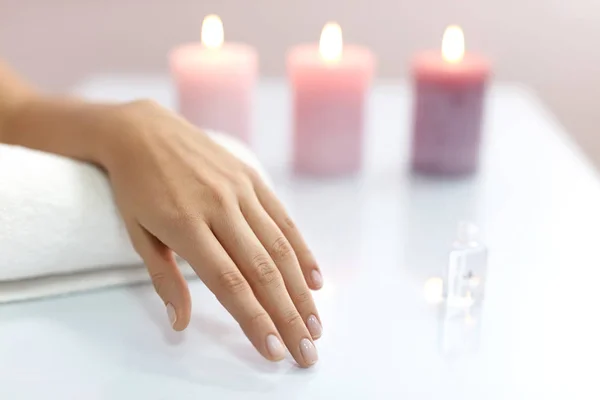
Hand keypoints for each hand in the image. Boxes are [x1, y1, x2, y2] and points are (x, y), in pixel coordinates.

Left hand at [103, 100, 322, 366]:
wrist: (142, 130)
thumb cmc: (134, 187)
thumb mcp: (137, 234)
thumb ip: (164, 279)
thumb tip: (182, 324)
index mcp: (185, 225)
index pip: (229, 283)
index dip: (254, 320)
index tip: (273, 350)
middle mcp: (219, 207)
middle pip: (263, 270)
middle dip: (288, 316)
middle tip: (307, 350)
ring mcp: (240, 189)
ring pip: (280, 247)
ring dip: (302, 291)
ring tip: (316, 323)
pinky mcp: (251, 178)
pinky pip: (283, 219)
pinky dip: (302, 251)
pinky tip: (315, 279)